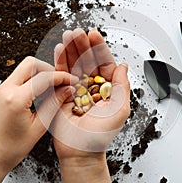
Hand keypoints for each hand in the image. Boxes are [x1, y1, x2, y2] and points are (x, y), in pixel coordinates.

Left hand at [0, 56, 77, 182]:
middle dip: (49, 69)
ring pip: (24, 68)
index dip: (61, 77)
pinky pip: (18, 77)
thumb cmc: (12, 148)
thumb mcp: (39, 127)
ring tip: (54, 87)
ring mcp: (0, 90)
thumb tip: (68, 89)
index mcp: (15, 99)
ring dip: (40, 73)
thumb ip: (55, 104)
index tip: (72, 81)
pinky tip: (42, 91)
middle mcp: (4, 90)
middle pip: (31, 63)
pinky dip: (32, 79)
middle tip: (62, 81)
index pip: (43, 77)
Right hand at [51, 29, 129, 182]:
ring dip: (70, 49)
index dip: (99, 48)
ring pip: (73, 65)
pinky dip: (59, 62)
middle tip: (77, 32)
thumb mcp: (120, 108)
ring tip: (67, 35)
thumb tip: (123, 65)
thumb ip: (122, 85)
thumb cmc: (101, 134)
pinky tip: (59, 50)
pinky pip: (60, 75)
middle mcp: (91, 86)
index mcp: (106, 88)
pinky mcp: (62, 94)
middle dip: (82, 45)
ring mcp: (76, 89)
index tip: (94, 34)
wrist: (81, 151)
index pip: (103, 63)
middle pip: (87, 61)